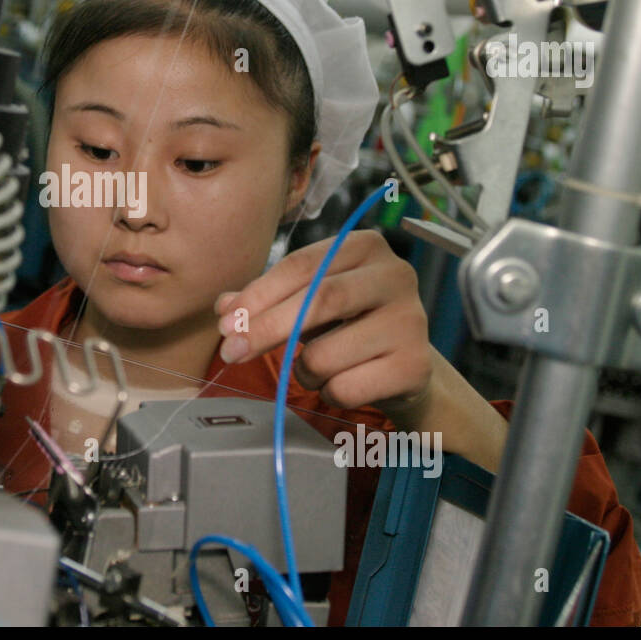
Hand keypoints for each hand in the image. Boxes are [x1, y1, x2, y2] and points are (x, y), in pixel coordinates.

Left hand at [214, 230, 434, 415]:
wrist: (404, 367)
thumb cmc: (350, 325)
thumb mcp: (308, 301)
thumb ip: (266, 299)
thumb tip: (225, 307)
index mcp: (365, 246)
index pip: (301, 265)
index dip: (257, 295)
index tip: (225, 323)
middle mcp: (395, 275)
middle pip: (316, 301)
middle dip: (265, 329)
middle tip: (232, 351)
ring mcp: (410, 320)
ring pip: (325, 354)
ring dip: (303, 371)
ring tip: (317, 368)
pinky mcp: (416, 366)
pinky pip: (345, 388)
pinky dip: (329, 393)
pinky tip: (345, 383)